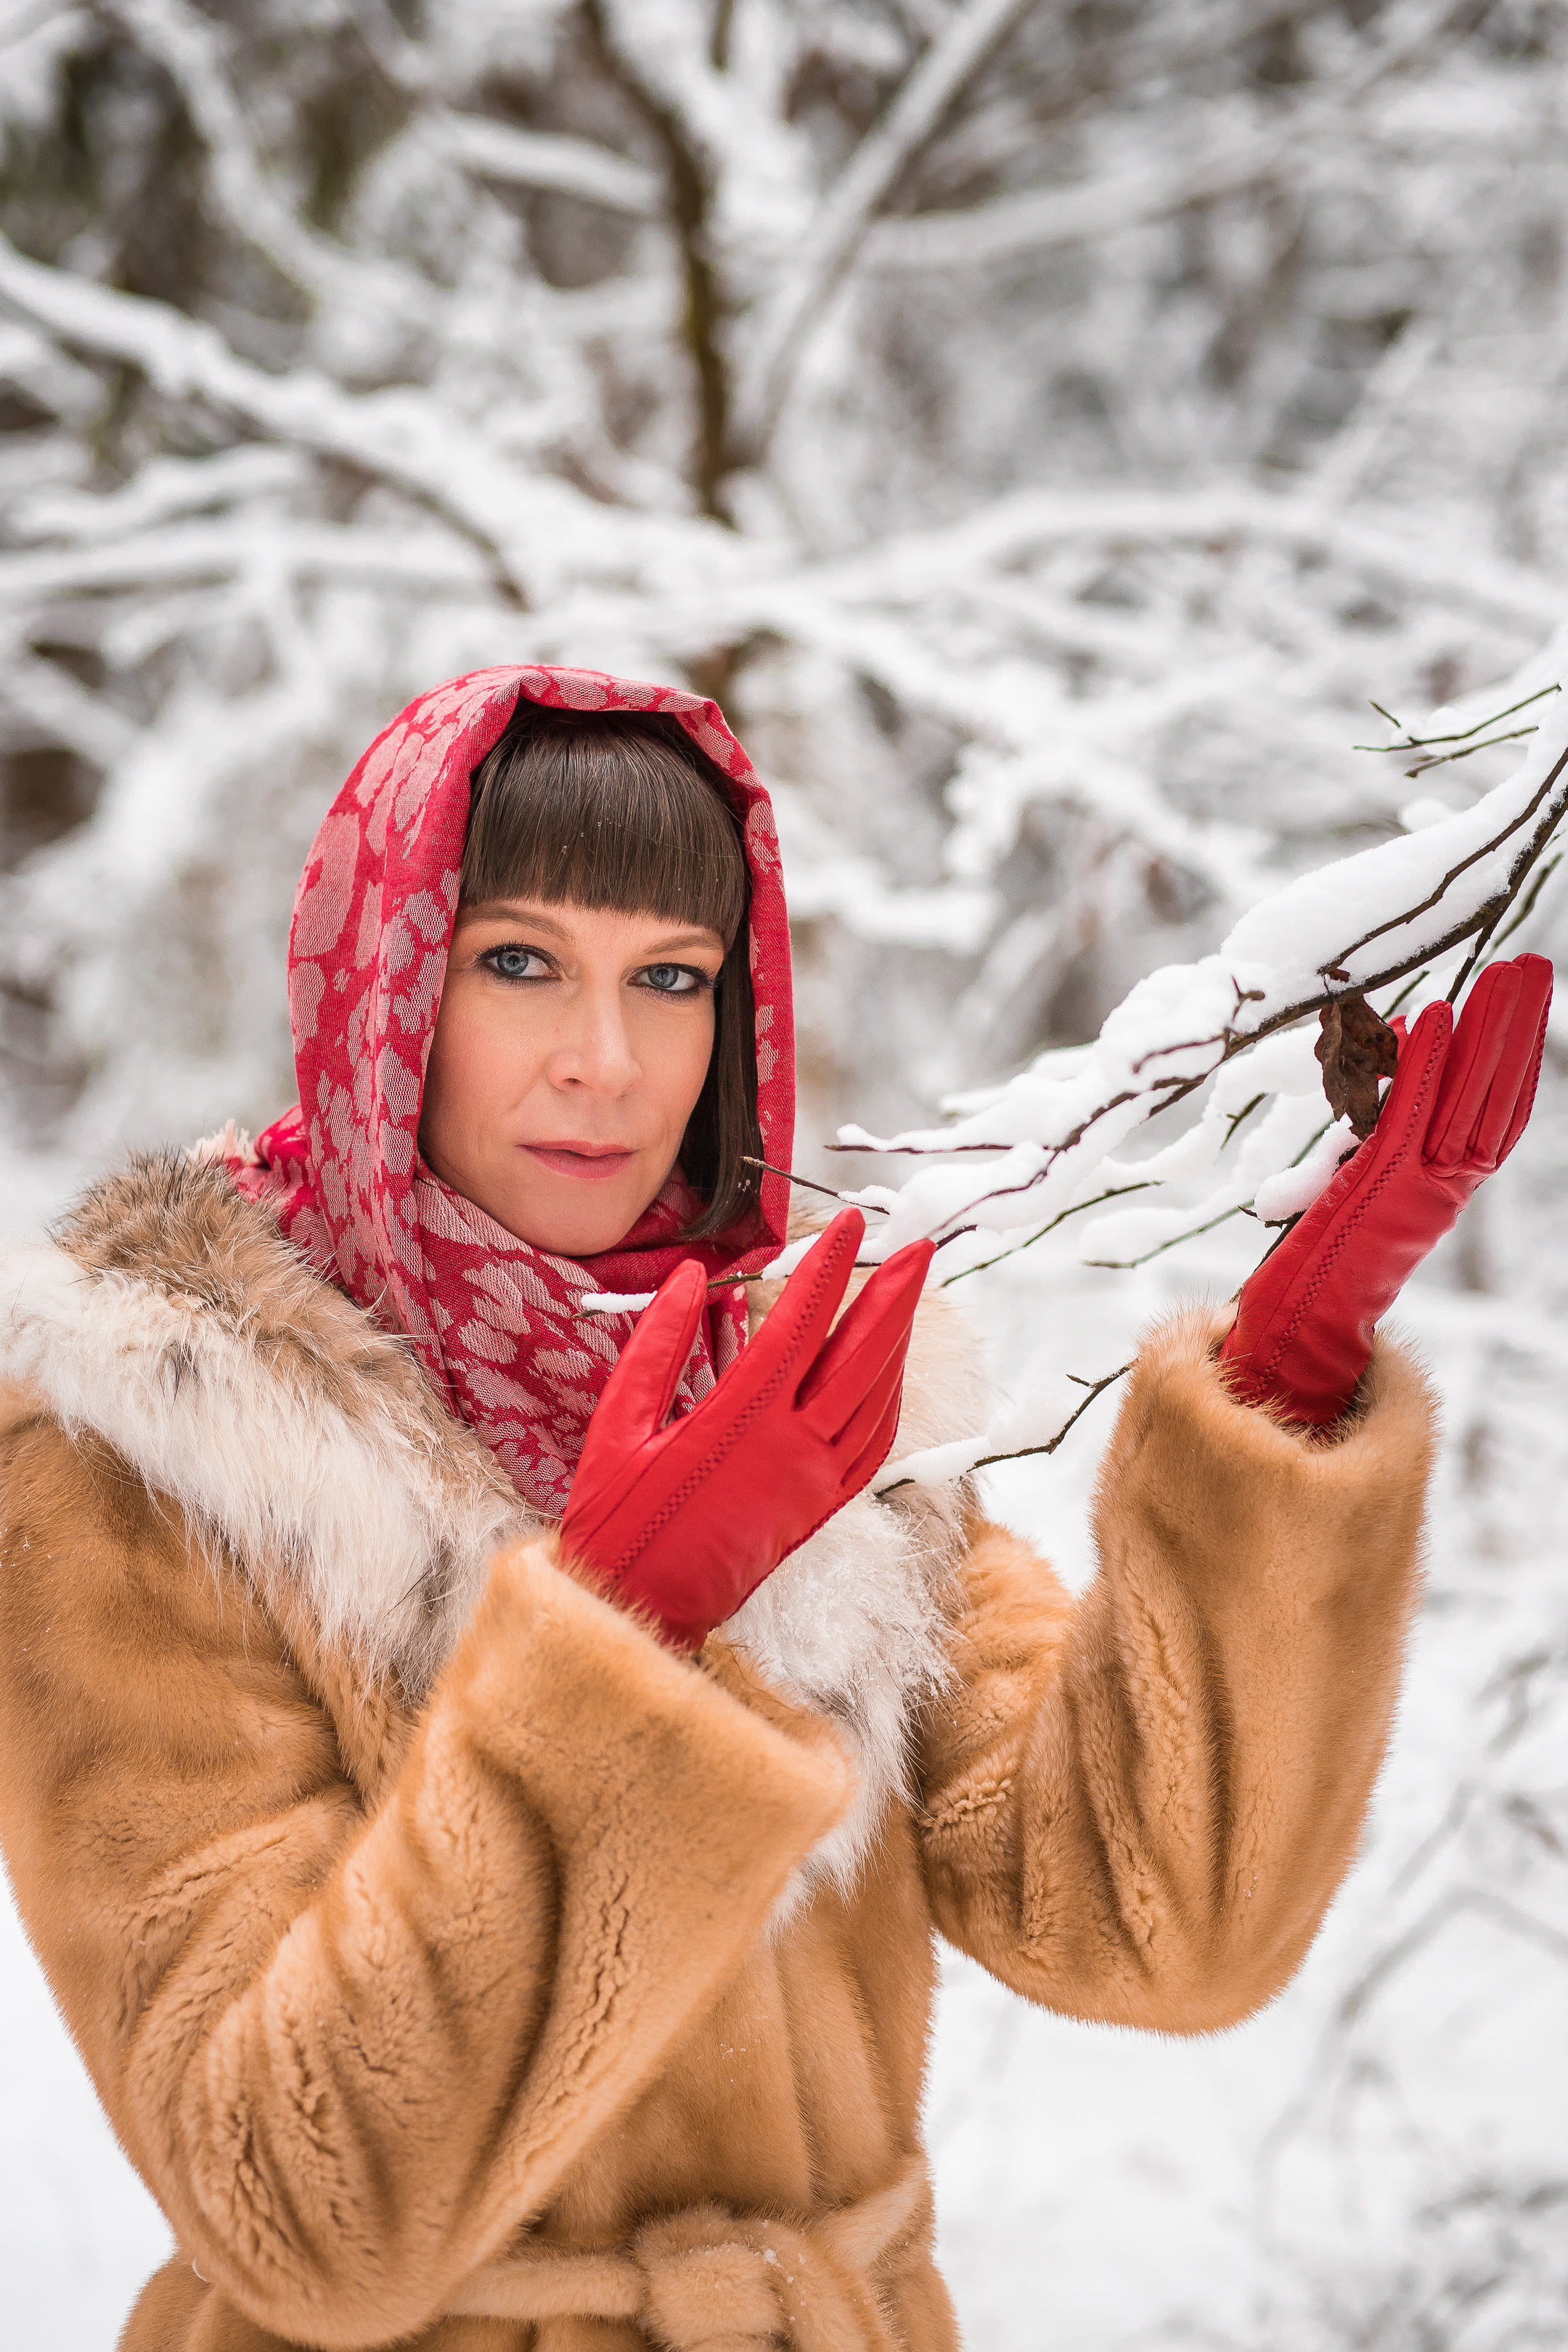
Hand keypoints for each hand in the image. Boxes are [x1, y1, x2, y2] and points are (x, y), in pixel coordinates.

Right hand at [561, 1210, 934, 1649]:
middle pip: (862, 1358)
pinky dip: (887, 1401)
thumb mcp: (618, 1424)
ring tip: (907, 1296)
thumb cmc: (618, 1521)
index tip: (851, 1223)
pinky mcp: (818, 1510)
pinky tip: (886, 1372)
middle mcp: (791, 1452)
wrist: (634, 1611)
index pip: (800, 1325)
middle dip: (895, 1296)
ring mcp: (813, 1484)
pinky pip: (873, 1448)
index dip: (828, 1267)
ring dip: (898, 1343)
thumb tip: (690, 1278)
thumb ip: (657, 1345)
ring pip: (877, 1402)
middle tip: (918, 1246)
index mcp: (740, 1424)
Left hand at [1220, 953, 1552, 1427]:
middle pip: (1492, 1096)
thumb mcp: (1348, 1198)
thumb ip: (1371, 1152)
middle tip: (1534, 966)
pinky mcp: (1377, 1190)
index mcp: (1436, 1192)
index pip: (1491, 1116)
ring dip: (1488, 1030)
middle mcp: (1438, 1189)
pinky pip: (1405, 1118)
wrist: (1295, 1343)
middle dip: (1515, 1028)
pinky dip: (1424, 1067)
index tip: (1524, 1006)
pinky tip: (1434, 1014)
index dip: (1514, 1061)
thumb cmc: (1311, 1280)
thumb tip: (1375, 1090)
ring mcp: (1413, 1190)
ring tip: (1510, 971)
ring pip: (1466, 1100)